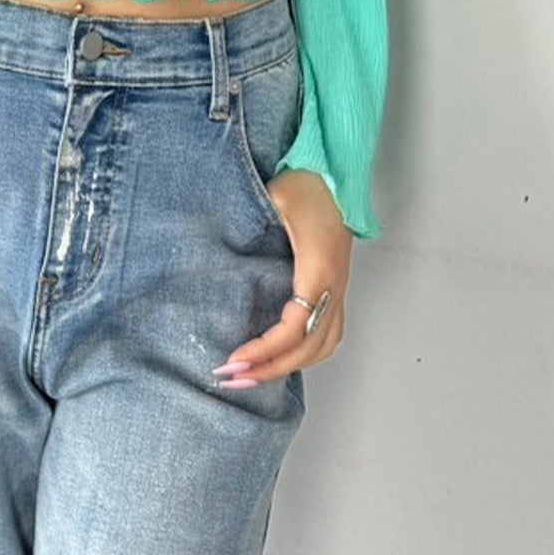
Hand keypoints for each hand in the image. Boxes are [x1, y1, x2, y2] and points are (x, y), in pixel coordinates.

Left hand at [215, 171, 349, 385]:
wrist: (334, 176)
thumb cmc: (305, 185)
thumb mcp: (274, 198)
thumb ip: (249, 222)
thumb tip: (215, 245)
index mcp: (318, 268)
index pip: (294, 327)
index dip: (265, 350)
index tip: (234, 359)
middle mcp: (333, 286)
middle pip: (309, 347)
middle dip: (271, 369)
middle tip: (233, 378)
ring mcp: (338, 289)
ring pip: (323, 346)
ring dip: (290, 367)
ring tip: (253, 376)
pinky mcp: (336, 289)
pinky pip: (329, 334)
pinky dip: (307, 354)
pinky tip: (281, 359)